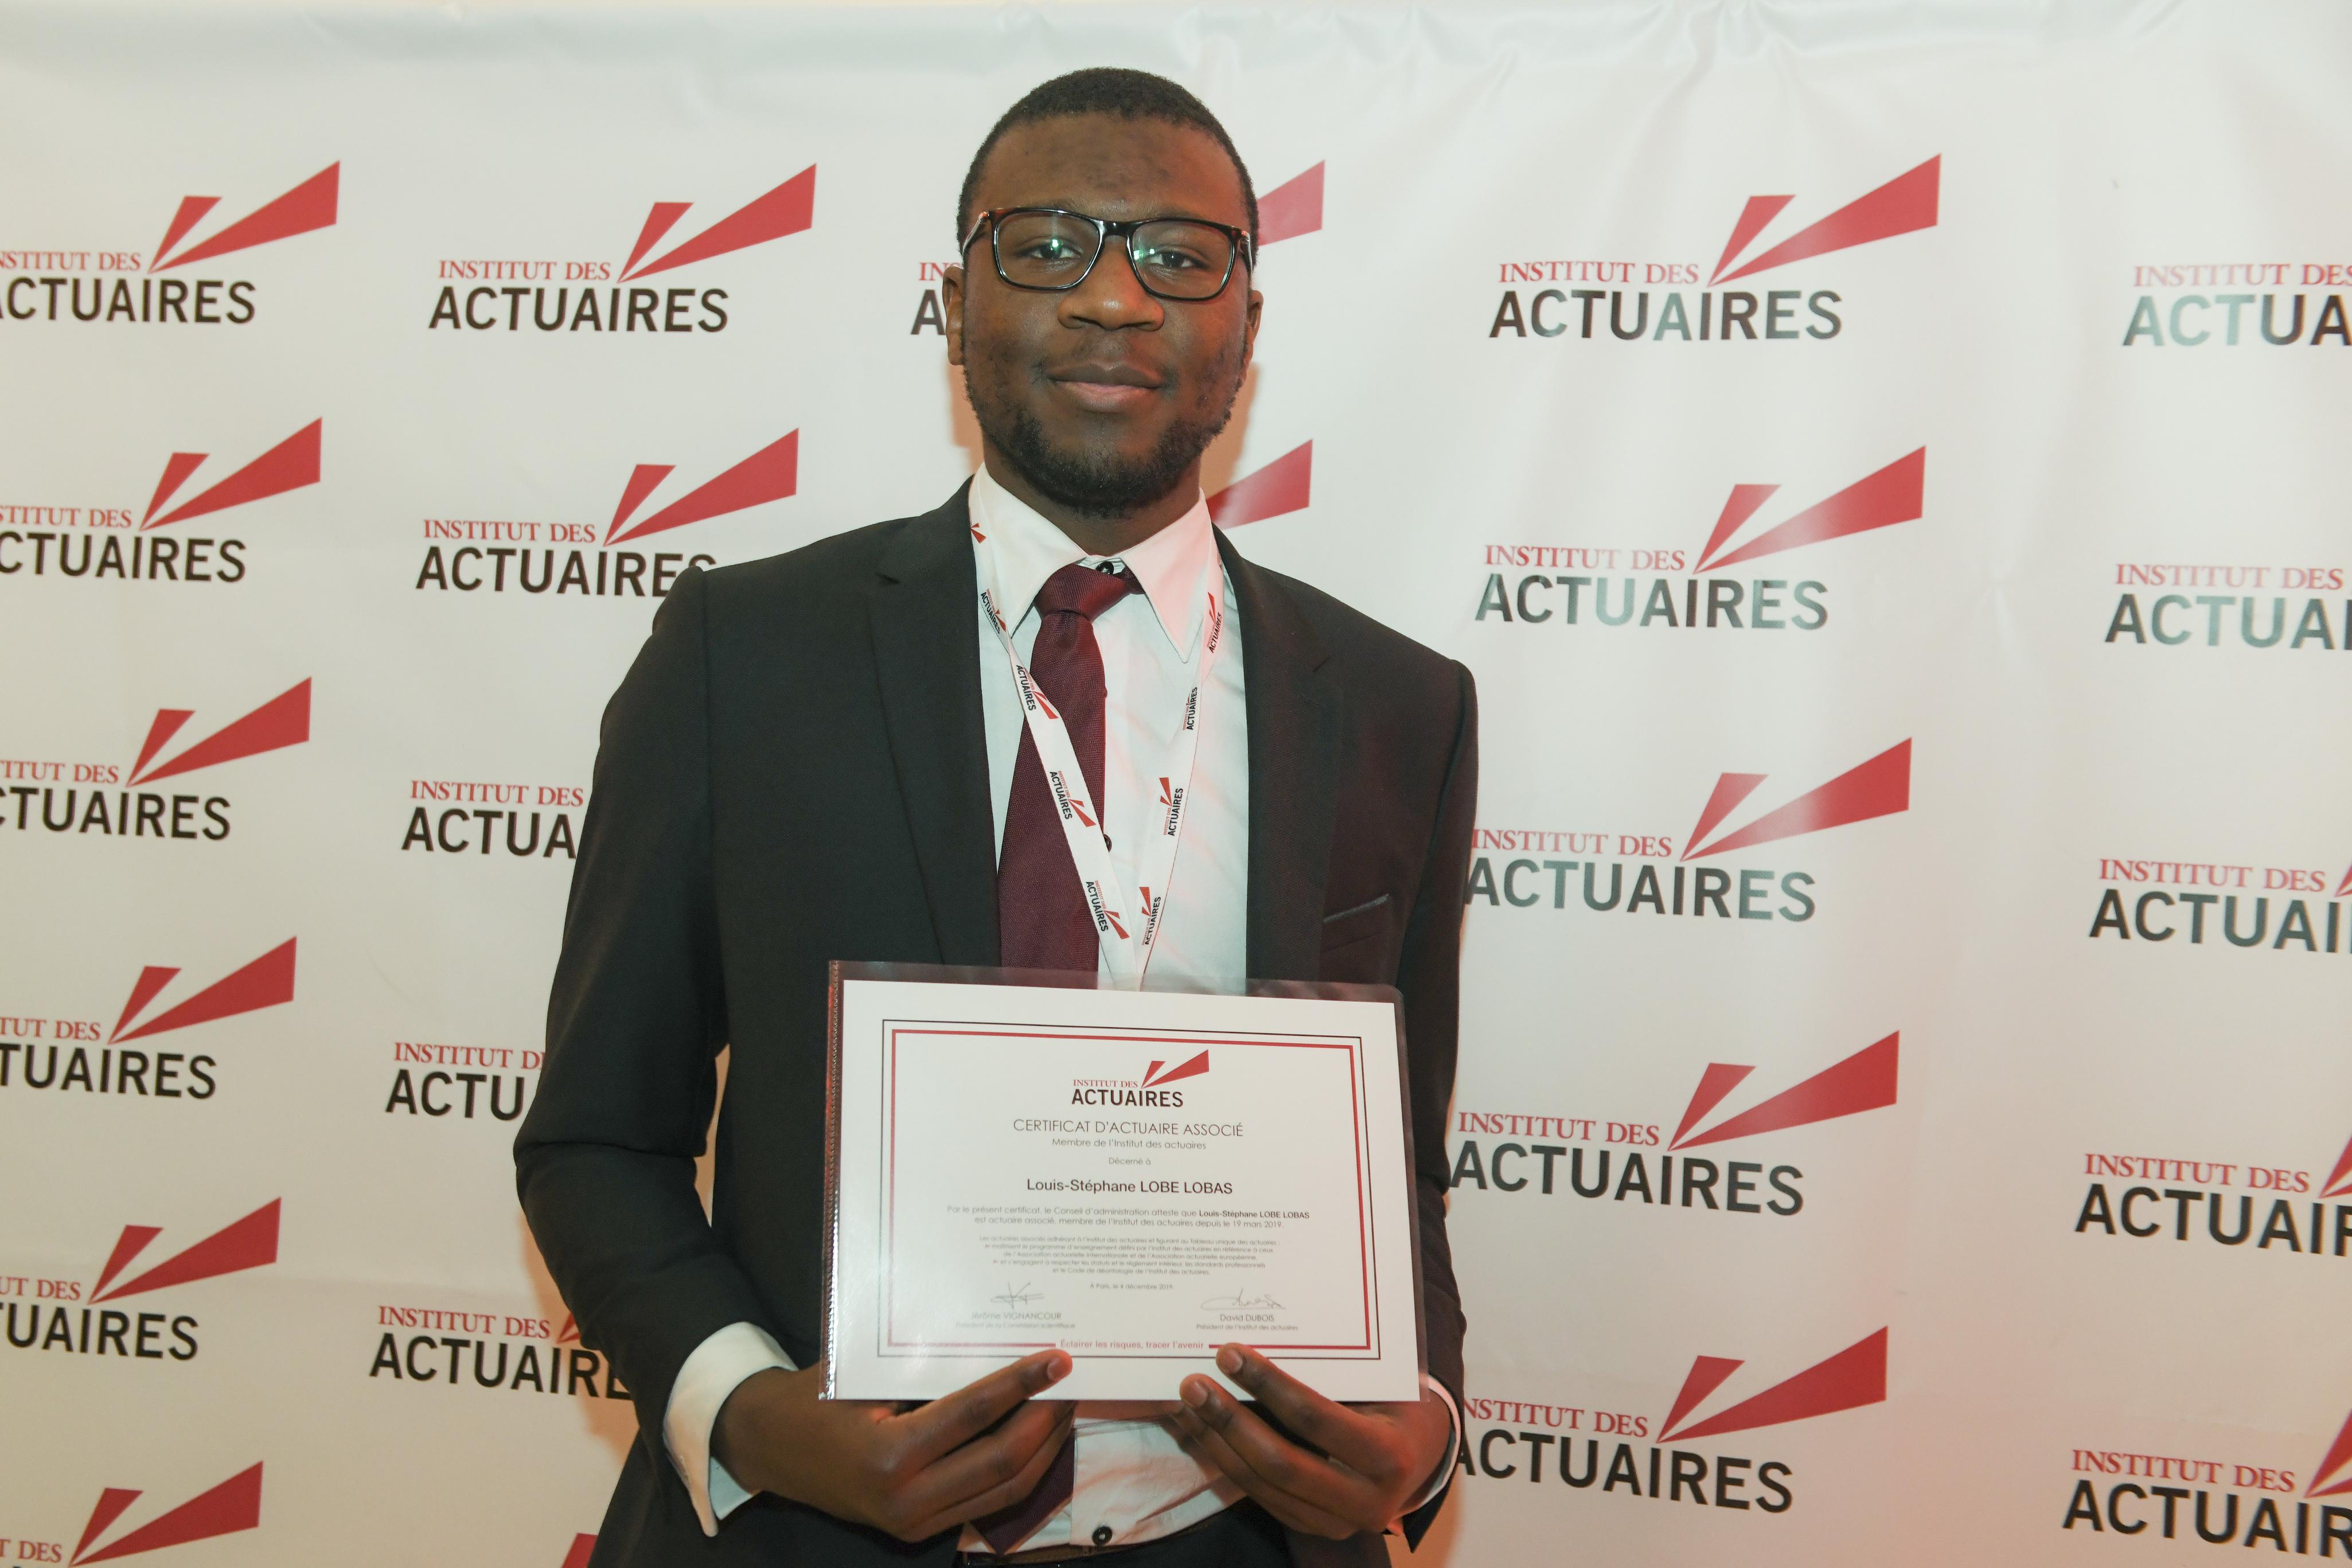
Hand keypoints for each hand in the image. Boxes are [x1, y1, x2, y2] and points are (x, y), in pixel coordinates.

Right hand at [713, 1350, 1073, 1542]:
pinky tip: (1039, 1436)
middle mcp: (906, 1501)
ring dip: (1044, 1448)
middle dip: (1046, 1420)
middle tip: (1075, 1381)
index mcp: (889, 1457)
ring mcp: (915, 1522)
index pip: (974, 1416)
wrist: (770, 1447)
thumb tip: (999, 1339)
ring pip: (1004, 1490)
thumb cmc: (815, 1398)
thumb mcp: (864, 1374)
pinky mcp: (920, 1529)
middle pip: (1002, 1462)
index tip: (1059, 1360)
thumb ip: (925, 1367)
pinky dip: (1022, 1469)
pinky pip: (988, 1501)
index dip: (1021, 1386)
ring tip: (1067, 1404)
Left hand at [1170, 1344, 1451, 1538]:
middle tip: (1193, 1384)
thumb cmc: (1396, 1401)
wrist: (1420, 1452)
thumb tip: (1255, 1343)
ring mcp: (1338, 1523)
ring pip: (1262, 1486)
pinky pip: (1261, 1496)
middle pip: (1280, 1464)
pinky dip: (1226, 1461)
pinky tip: (1201, 1432)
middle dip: (1230, 1421)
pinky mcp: (1314, 1527)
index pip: (1315, 1420)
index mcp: (1388, 1456)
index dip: (1268, 1385)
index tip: (1229, 1353)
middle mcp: (1366, 1501)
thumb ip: (1329, 1374)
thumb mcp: (1377, 1383)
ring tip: (1187, 1405)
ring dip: (1217, 1443)